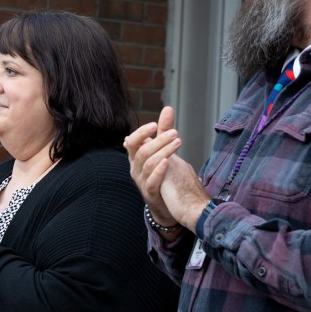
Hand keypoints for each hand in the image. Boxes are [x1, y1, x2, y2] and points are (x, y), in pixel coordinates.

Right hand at [124, 106, 211, 231]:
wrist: (165, 203)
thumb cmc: (161, 173)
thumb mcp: (162, 150)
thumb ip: (163, 130)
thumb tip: (168, 108)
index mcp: (135, 157)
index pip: (132, 142)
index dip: (141, 133)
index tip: (155, 125)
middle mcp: (135, 168)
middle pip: (142, 151)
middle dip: (159, 141)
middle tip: (175, 133)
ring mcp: (141, 181)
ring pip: (148, 164)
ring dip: (163, 152)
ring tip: (178, 143)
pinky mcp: (150, 193)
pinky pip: (151, 181)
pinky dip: (159, 171)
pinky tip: (168, 162)